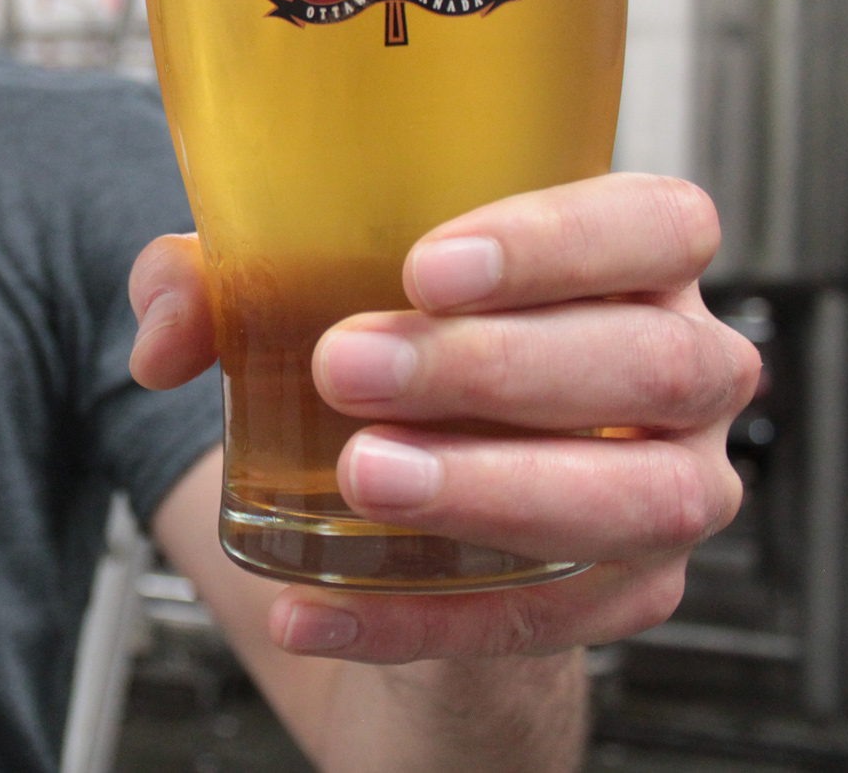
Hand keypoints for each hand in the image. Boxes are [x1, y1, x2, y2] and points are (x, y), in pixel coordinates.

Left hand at [129, 172, 759, 663]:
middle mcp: (683, 371)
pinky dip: (422, 621)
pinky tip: (318, 608)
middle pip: (651, 363)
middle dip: (494, 366)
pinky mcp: (627, 595)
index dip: (560, 242)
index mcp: (631, 262)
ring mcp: (672, 488)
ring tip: (365, 478)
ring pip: (642, 498)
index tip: (427, 267)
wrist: (415, 498)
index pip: (656, 225)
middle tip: (350, 368)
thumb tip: (164, 329)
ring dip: (497, 488)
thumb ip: (214, 282)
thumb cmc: (389, 350)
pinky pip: (548, 620)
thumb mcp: (292, 291)